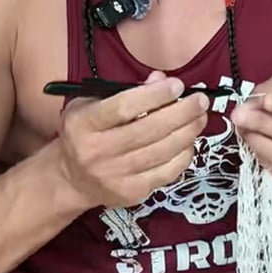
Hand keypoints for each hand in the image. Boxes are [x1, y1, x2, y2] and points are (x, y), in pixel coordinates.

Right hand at [55, 71, 209, 208]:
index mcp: (83, 124)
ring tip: (200, 116)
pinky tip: (190, 141)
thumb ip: (124, 90)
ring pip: (161, 151)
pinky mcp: (130, 193)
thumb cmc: (85, 133)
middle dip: (181, 113)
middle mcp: (96, 151)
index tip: (177, 85)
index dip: (154, 96)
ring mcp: (114, 176)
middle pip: (148, 130)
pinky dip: (183, 155)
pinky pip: (166, 172)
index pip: (123, 107)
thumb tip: (161, 79)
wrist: (71, 179)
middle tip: (201, 100)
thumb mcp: (91, 103)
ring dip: (187, 132)